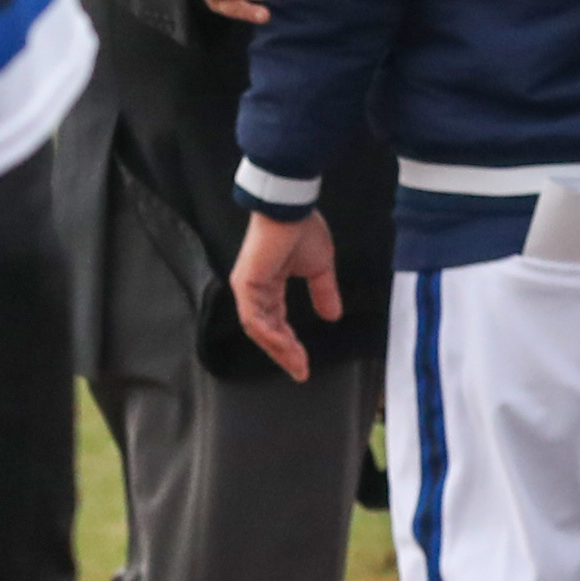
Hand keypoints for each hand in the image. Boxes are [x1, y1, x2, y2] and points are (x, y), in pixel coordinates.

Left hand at [228, 205, 337, 377]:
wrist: (291, 208)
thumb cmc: (301, 230)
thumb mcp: (319, 268)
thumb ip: (323, 292)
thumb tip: (333, 316)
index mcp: (268, 285)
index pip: (276, 323)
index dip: (290, 345)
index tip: (304, 364)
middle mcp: (254, 290)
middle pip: (266, 332)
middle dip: (284, 353)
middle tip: (300, 372)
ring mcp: (247, 288)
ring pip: (259, 329)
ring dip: (279, 349)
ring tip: (297, 364)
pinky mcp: (247, 284)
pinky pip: (255, 318)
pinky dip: (271, 335)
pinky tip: (287, 346)